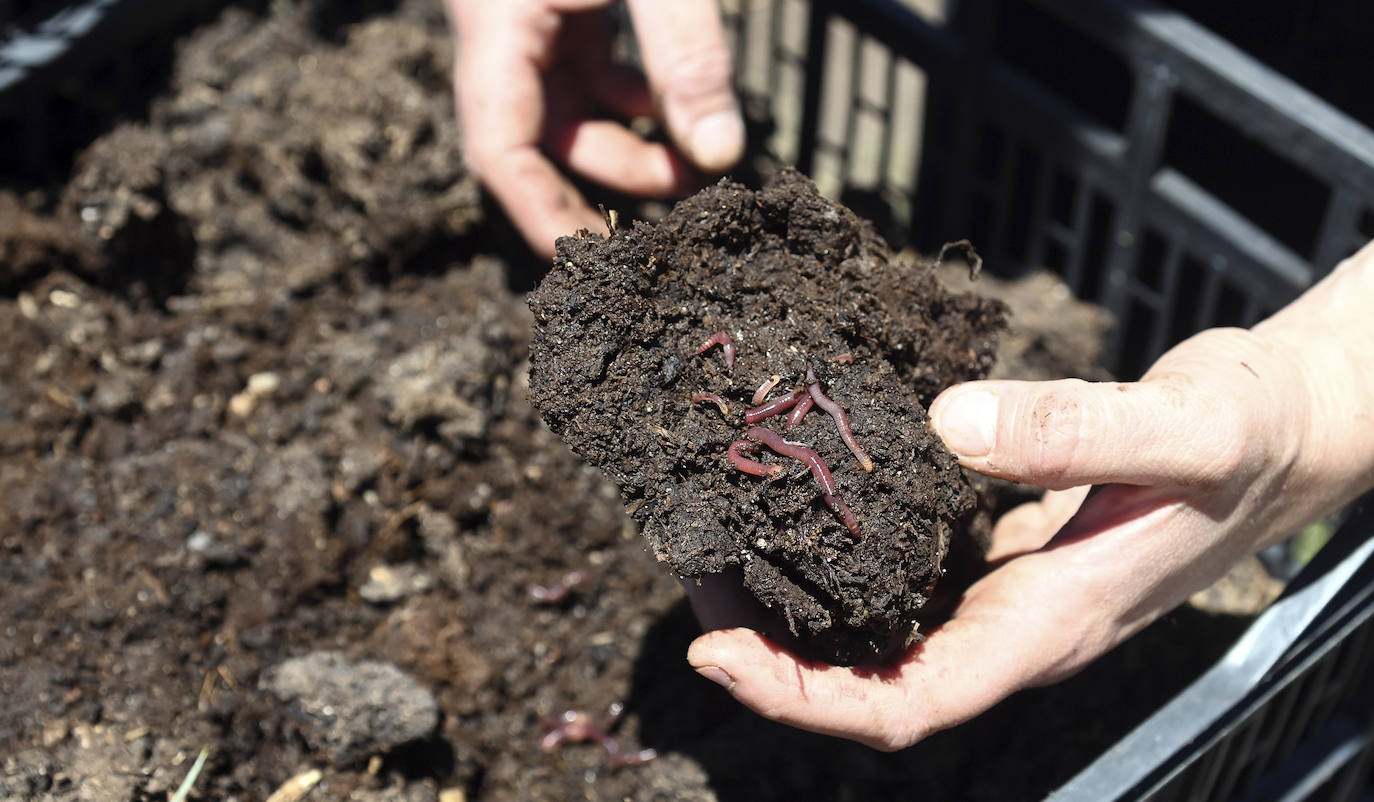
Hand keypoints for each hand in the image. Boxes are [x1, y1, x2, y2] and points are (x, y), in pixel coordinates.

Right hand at [446, 0, 743, 256]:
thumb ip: (686, 58)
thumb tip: (720, 155)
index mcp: (495, 24)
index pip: (498, 151)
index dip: (542, 217)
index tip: (595, 266)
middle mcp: (503, 32)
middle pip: (544, 140)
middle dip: (619, 175)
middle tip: (689, 195)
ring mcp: (535, 19)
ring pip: (575, 110)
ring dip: (636, 140)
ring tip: (702, 158)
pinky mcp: (568, 1)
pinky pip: (595, 73)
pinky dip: (640, 100)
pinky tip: (686, 103)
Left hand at [684, 241, 1373, 748]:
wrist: (1293, 423)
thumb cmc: (1254, 433)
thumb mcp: (1185, 426)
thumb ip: (1076, 430)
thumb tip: (947, 426)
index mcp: (1050, 624)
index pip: (907, 705)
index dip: (803, 697)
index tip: (717, 651)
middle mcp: (1017, 623)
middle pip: (871, 685)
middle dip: (772, 656)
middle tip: (691, 583)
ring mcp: (1010, 591)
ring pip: (882, 635)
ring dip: (796, 610)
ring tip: (719, 547)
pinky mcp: (1006, 548)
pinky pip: (907, 579)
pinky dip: (842, 558)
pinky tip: (804, 506)